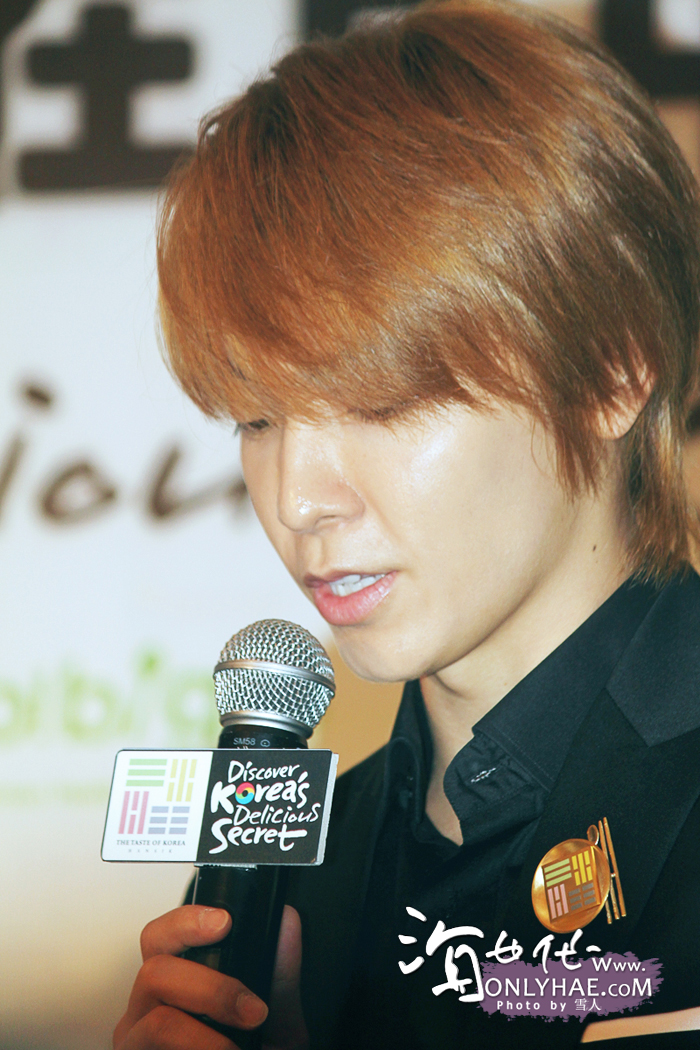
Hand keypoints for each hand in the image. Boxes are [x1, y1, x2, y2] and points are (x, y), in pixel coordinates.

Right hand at [113, 904, 307, 1049]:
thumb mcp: (276, 1017)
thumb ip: (280, 972)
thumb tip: (286, 922)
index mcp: (173, 981)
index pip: (162, 935)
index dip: (187, 921)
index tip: (224, 922)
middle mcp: (145, 1008)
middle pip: (154, 970)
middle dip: (211, 987)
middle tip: (253, 1012)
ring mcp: (135, 1043)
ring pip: (157, 1021)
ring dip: (207, 1036)